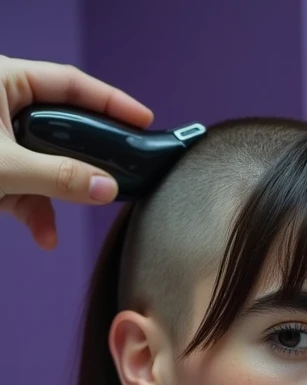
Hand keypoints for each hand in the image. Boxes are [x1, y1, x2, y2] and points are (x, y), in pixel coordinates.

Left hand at [0, 54, 153, 248]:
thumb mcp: (4, 168)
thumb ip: (59, 177)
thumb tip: (104, 187)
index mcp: (2, 81)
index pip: (70, 85)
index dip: (110, 102)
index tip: (143, 119)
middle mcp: (0, 105)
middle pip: (59, 129)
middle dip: (77, 166)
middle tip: (109, 183)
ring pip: (41, 165)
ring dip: (51, 200)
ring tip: (52, 226)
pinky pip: (22, 186)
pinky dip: (32, 211)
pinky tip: (41, 233)